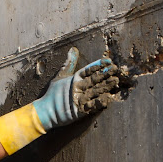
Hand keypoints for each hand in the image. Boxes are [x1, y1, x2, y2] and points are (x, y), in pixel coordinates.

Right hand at [0, 47, 118, 154]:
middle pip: (94, 79)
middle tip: (116, 69)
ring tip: (116, 80)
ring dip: (106, 86)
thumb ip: (68, 64)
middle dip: (105, 74)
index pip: (88, 70)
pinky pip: (93, 105)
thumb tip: (72, 50)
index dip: (98, 65)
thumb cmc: (53, 94)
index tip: (108, 61)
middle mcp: (77, 87)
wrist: (46, 112)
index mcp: (73, 78)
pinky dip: (101, 101)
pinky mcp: (80, 110)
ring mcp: (79, 98)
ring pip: (95, 90)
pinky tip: (109, 97)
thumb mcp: (60, 76)